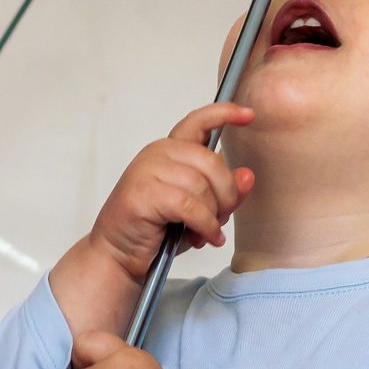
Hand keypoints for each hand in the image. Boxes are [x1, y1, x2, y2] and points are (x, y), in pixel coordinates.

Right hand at [86, 101, 256, 283]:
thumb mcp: (200, 209)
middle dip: (226, 195)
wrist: (118, 255)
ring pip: (202, 185)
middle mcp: (157, 153)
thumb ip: (224, 191)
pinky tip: (204, 238)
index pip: (197, 122)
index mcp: (170, 151)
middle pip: (212, 161)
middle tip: (221, 218)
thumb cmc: (156, 231)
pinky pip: (190, 206)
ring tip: (208, 232)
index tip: (249, 114)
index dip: (224, 114)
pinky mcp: (143, 193)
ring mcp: (147, 171)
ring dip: (213, 215)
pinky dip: (204, 225)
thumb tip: (247, 176)